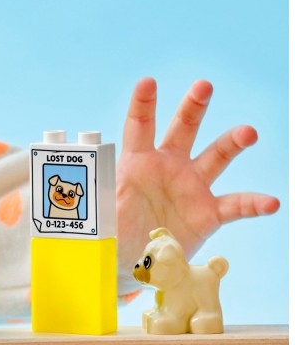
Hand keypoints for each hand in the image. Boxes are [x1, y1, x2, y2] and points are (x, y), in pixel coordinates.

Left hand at [116, 78, 279, 270]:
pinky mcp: (208, 213)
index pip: (139, 126)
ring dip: (232, 143)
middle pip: (182, 129)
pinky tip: (270, 202)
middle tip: (203, 86)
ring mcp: (190, 187)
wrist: (133, 262)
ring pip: (215, 157)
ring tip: (247, 132)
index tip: (147, 82)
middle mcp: (167, 166)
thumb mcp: (100, 213)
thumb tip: (75, 198)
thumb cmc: (112, 233)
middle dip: (193, 106)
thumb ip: (97, 202)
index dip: (143, 104)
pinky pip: (235, 205)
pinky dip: (253, 204)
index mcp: (136, 162)